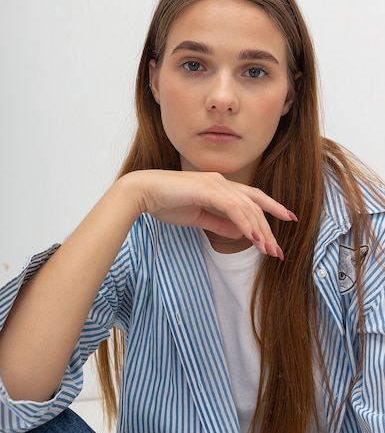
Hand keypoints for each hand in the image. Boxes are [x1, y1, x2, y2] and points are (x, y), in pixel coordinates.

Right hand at [124, 170, 297, 259]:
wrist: (143, 193)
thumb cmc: (166, 202)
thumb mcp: (198, 217)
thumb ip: (220, 223)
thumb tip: (242, 234)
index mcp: (220, 186)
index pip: (252, 197)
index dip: (272, 207)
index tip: (288, 219)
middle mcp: (221, 182)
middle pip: (255, 204)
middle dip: (269, 228)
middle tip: (278, 250)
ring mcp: (215, 183)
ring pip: (247, 207)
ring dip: (260, 230)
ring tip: (268, 250)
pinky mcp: (207, 189)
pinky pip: (233, 208)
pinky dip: (245, 223)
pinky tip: (253, 238)